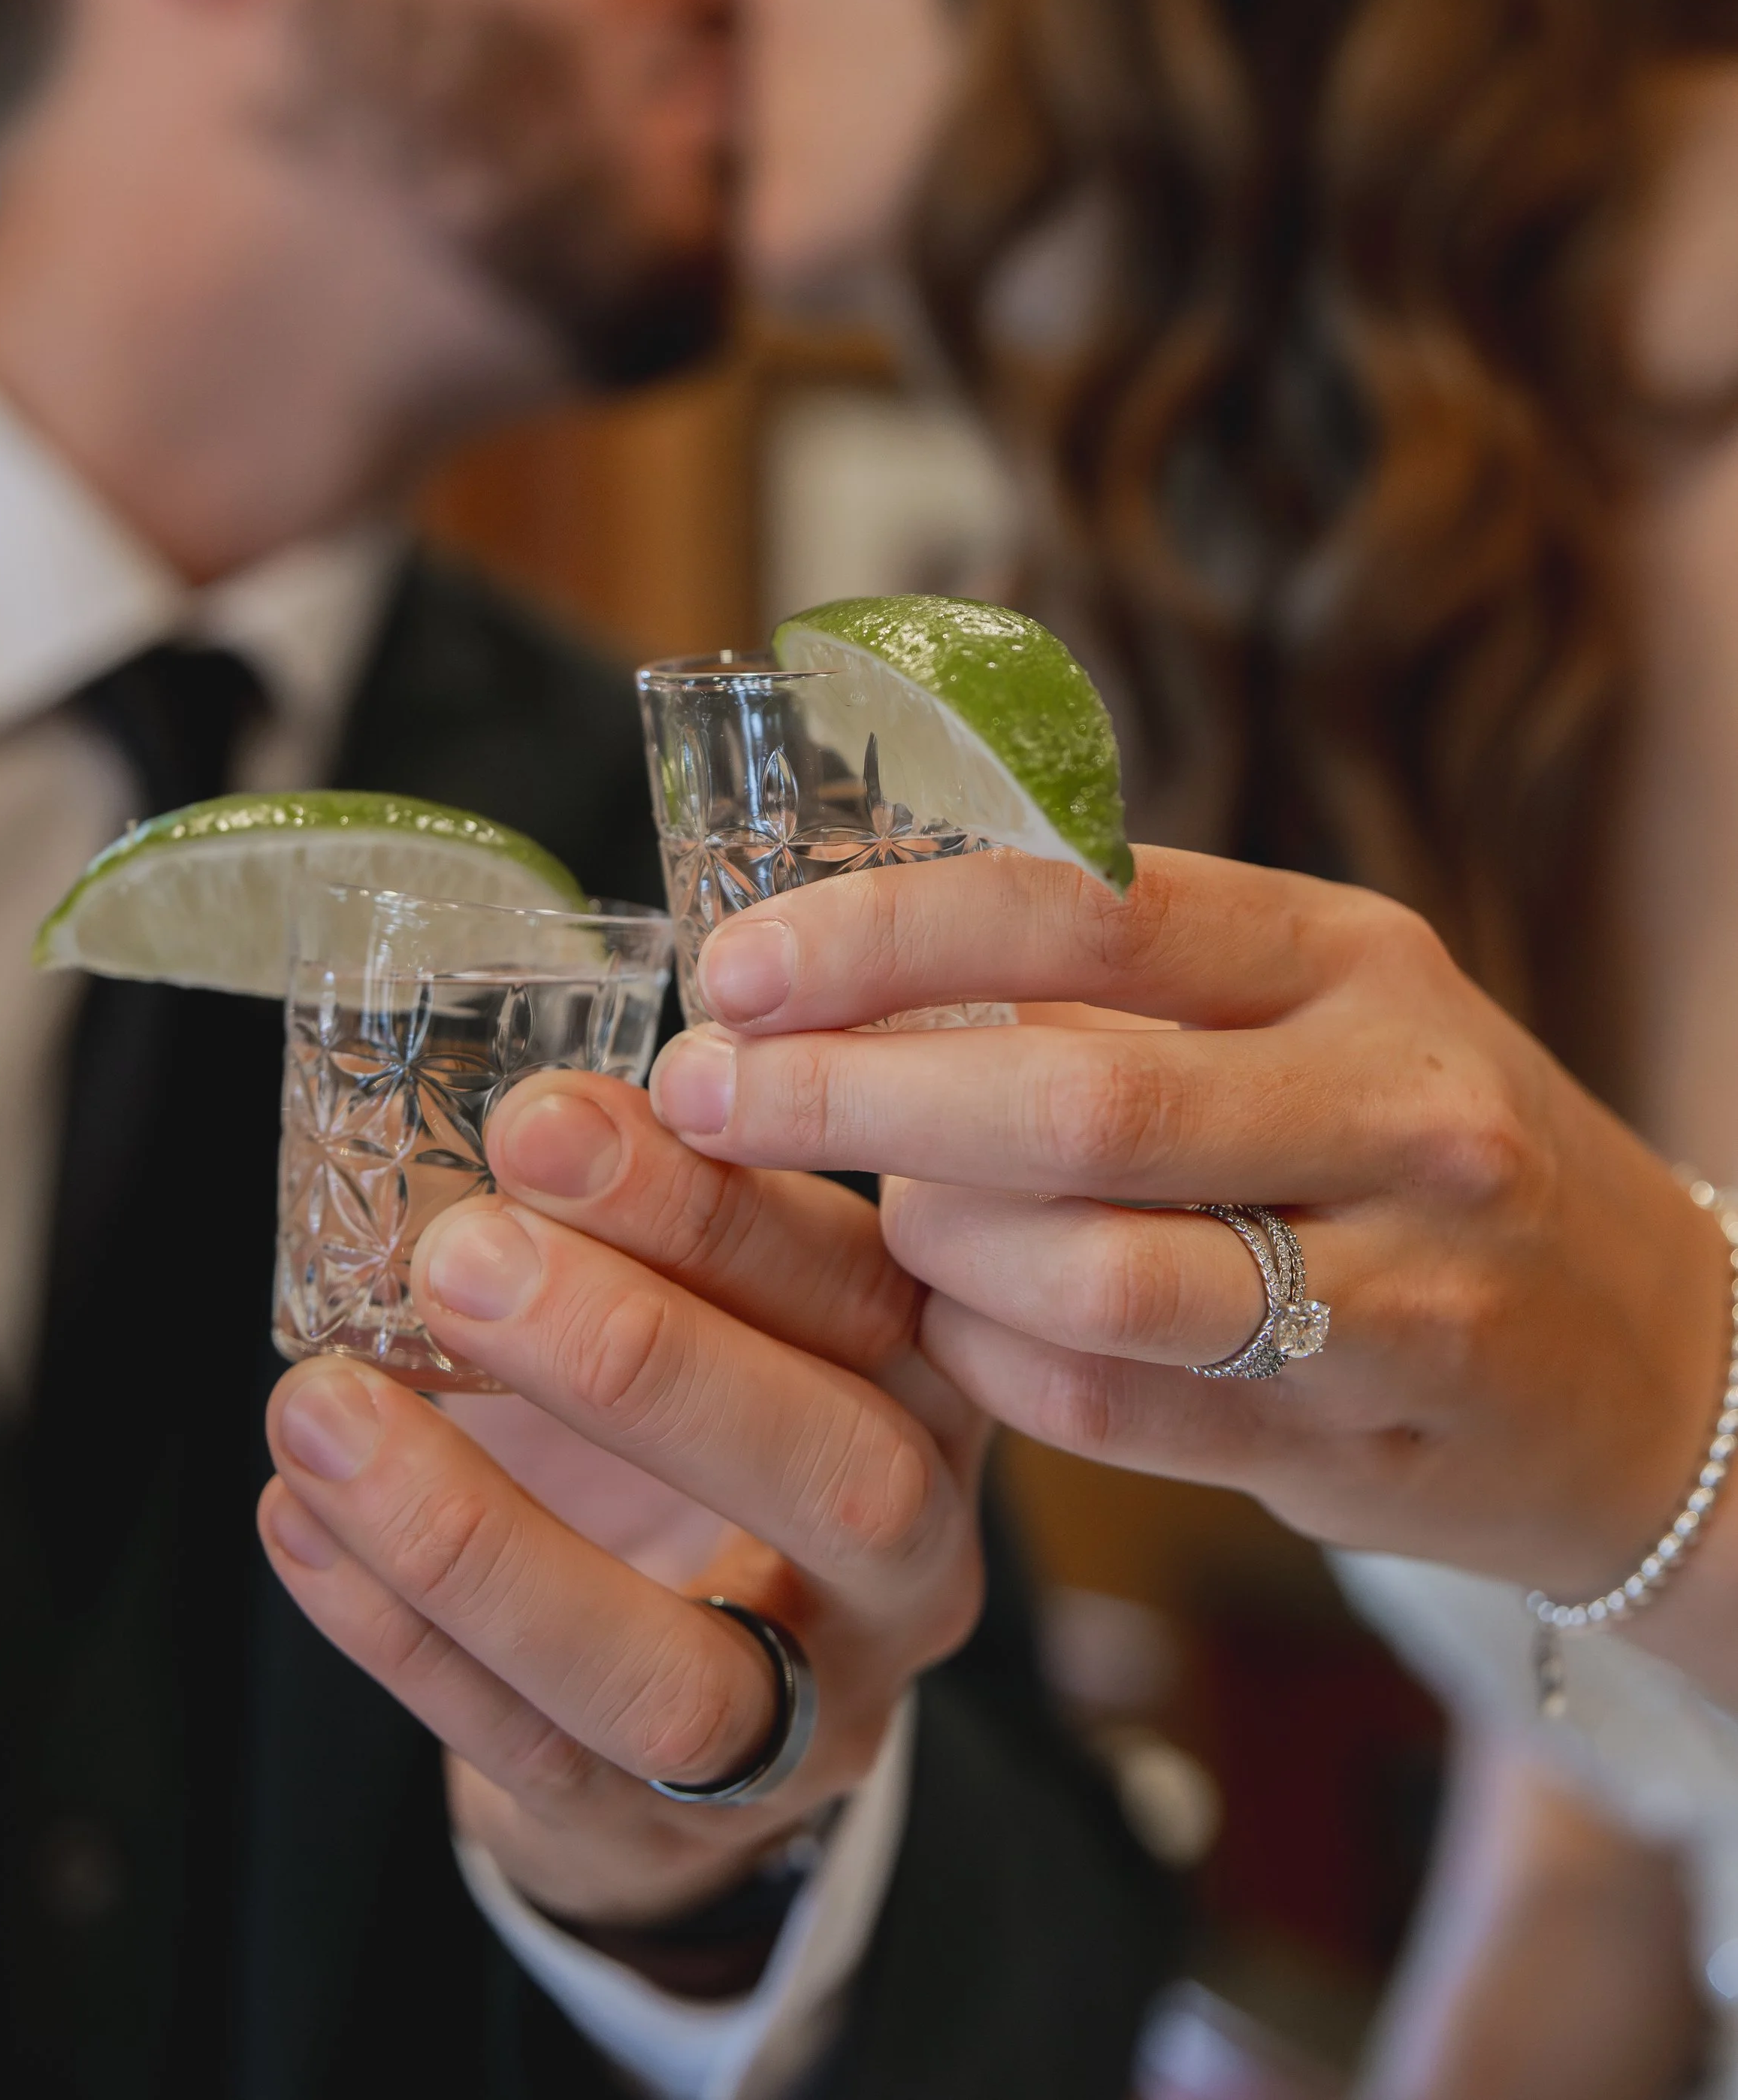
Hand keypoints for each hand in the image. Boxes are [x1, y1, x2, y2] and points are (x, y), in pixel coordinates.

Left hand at [259, 1071, 983, 1925]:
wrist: (733, 1679)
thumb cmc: (721, 1422)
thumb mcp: (743, 1302)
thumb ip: (674, 1216)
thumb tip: (543, 1115)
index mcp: (939, 1387)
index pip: (864, 1292)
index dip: (707, 1205)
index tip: (545, 1123)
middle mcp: (912, 1561)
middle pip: (838, 1479)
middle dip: (641, 1361)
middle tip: (459, 1259)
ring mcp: (805, 1719)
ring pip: (669, 1673)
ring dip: (476, 1540)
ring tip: (321, 1408)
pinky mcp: (667, 1832)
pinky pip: (529, 1752)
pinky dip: (401, 1634)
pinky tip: (298, 1520)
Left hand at [649, 847, 1729, 1613]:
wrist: (1650, 1364)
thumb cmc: (1417, 1150)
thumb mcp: (1313, 1012)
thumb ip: (1115, 989)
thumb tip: (849, 957)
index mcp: (1348, 955)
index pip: (1084, 909)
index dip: (883, 934)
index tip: (734, 967)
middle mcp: (1390, 1101)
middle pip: (1068, 1096)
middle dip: (846, 1095)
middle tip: (704, 1098)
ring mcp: (1398, 1282)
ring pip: (1090, 1276)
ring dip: (934, 1250)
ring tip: (883, 1222)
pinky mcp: (1369, 1439)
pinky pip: (1119, 1413)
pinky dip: (1000, 1368)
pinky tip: (963, 1329)